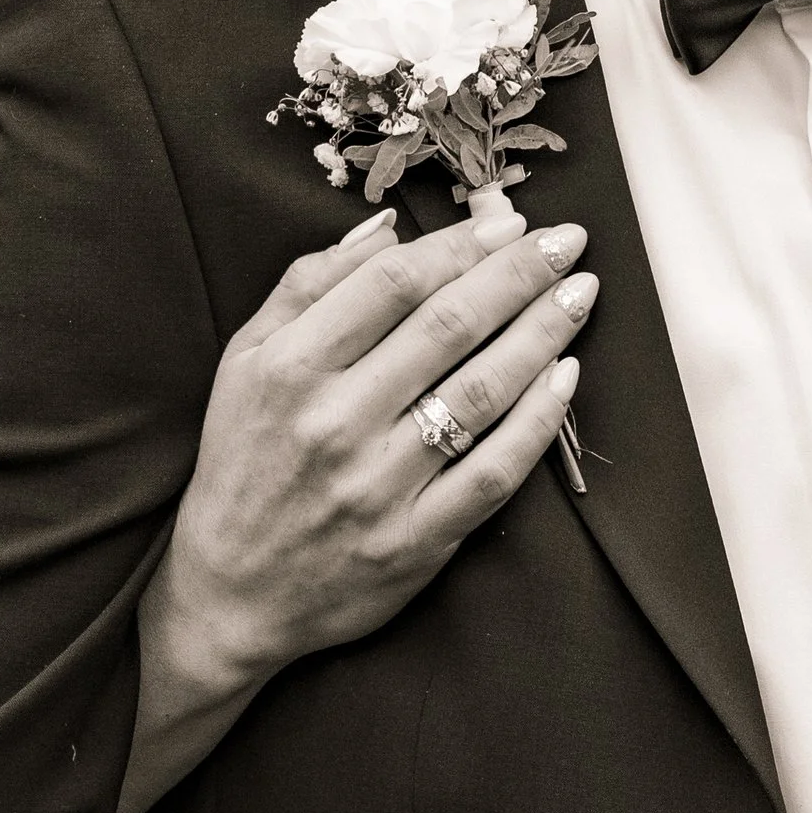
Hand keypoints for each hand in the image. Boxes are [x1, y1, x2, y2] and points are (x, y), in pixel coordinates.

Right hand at [148, 201, 596, 703]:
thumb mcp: (246, 360)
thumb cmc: (243, 460)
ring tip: (579, 294)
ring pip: (481, 392)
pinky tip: (566, 377)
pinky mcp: (415, 540)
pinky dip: (538, 421)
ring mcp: (379, 485)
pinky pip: (493, 472)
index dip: (462, 245)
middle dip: (520, 274)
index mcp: (292, 368)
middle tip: (570, 241)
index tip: (510, 221)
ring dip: (542, 334)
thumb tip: (386, 226)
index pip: (395, 284)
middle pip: (449, 327)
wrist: (231, 591)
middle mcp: (336, 422)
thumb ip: (309, 285)